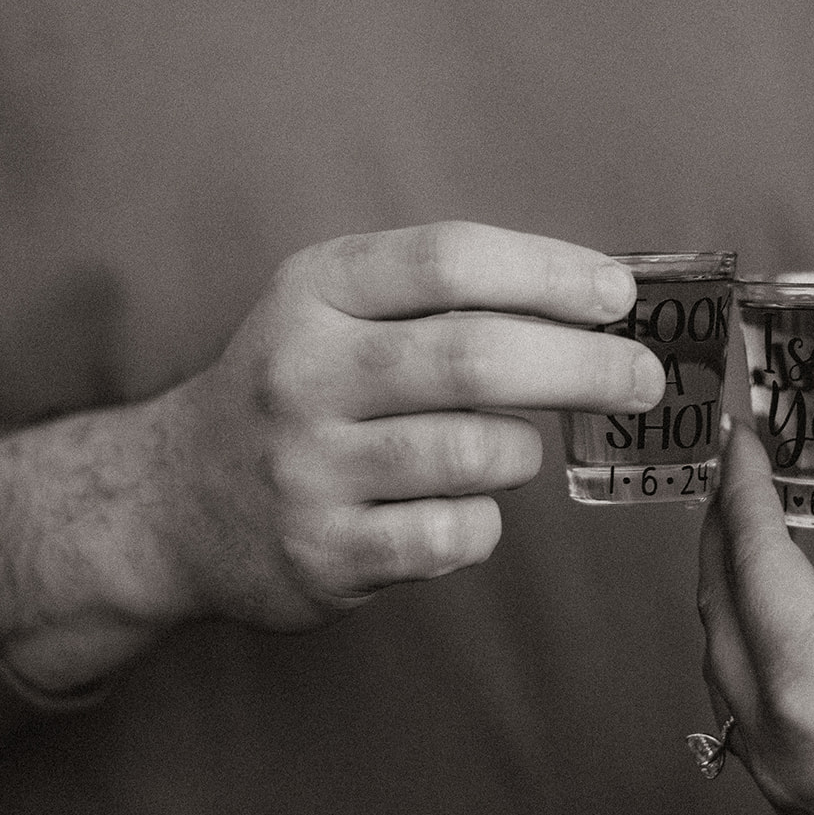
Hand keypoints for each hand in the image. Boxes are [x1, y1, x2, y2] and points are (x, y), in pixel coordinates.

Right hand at [0, 222, 661, 687]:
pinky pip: (456, 533)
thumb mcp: (329, 310)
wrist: (170, 503)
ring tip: (517, 448)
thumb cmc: (291, 391)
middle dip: (585, 366)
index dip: (550, 272)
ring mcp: (310, 469)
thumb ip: (435, 296)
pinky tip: (463, 507)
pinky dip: (485, 519)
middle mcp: (305, 373)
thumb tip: (592, 302)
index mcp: (314, 292)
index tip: (619, 295)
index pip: (450, 260)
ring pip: (478, 452)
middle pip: (476, 358)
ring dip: (526, 451)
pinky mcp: (324, 554)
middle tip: (643, 378)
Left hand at [696, 387, 813, 814]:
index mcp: (812, 693)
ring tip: (753, 529)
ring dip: (732, 597)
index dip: (746, 487)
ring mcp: (790, 792)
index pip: (754, 563)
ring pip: (726, 671)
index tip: (743, 433)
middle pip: (720, 615)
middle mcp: (779, 751)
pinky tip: (778, 616)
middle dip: (725, 534)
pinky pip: (751, 718)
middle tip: (743, 469)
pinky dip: (754, 655)